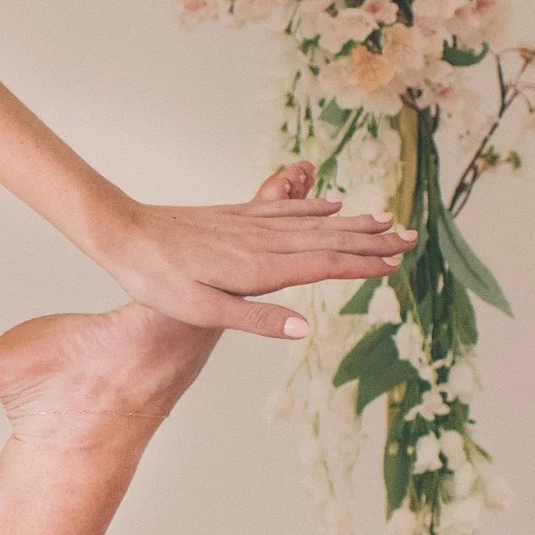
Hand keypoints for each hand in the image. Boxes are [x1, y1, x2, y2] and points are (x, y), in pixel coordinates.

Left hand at [94, 161, 416, 341]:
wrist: (122, 233)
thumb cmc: (156, 279)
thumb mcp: (200, 311)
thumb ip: (255, 320)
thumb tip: (305, 331)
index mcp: (258, 269)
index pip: (323, 265)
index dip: (362, 265)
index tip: (397, 264)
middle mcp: (261, 242)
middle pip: (327, 240)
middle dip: (371, 240)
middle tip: (412, 237)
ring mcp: (250, 226)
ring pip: (313, 222)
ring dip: (351, 222)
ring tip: (385, 219)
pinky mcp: (235, 216)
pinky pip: (285, 210)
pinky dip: (314, 207)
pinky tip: (330, 203)